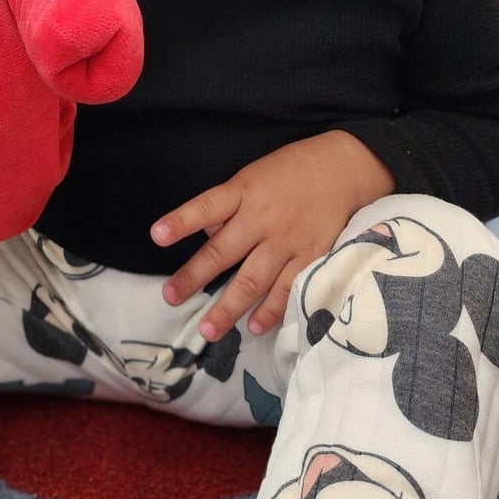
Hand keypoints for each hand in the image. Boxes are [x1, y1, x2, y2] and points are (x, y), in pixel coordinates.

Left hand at [150, 130, 393, 341]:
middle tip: (170, 298)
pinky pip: (287, 289)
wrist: (342, 168)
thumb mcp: (252, 177)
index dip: (181, 221)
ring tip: (208, 329)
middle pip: (222, 252)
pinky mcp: (311, 256)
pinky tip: (254, 327)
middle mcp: (262, 218)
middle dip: (194, 277)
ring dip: (228, 307)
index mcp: (243, 192)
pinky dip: (270, 311)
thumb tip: (205, 235)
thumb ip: (228, 207)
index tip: (156, 235)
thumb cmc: (289, 172)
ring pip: (252, 280)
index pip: (206, 206)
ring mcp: (287, 240)